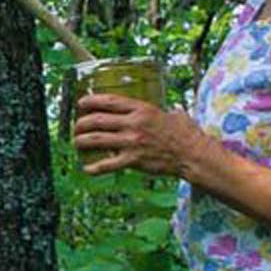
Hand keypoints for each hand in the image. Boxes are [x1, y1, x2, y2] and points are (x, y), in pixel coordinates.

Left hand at [74, 94, 201, 177]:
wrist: (193, 155)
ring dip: (81, 141)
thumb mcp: (173, 114)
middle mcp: (134, 123)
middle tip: (77, 127)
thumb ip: (162, 111)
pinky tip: (87, 169)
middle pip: (97, 120)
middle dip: (81, 123)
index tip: (81, 103)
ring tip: (76, 143)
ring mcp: (132, 142)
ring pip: (97, 139)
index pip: (109, 101)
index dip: (90, 101)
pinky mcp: (134, 160)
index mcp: (142, 109)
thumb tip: (167, 110)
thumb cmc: (186, 134)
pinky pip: (108, 164)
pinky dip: (94, 167)